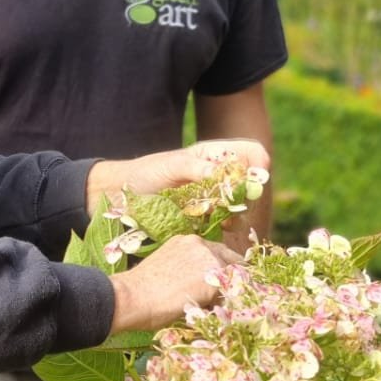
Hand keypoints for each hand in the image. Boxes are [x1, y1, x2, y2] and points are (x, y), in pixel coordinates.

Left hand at [86, 138, 269, 211]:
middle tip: (232, 203)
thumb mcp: (169, 166)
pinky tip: (212, 228)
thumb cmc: (146, 173)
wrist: (122, 197)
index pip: (251, 152)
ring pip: (242, 207)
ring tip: (219, 217)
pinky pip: (226, 225)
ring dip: (236, 214)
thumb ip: (194, 168)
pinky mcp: (207, 220)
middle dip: (246, 194)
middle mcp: (220, 176)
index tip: (253, 178)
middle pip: (251, 184)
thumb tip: (219, 174)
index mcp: (215, 155)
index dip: (258, 163)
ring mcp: (215, 199)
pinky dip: (224, 228)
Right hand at [107, 234, 241, 336]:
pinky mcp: (215, 278)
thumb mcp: (167, 268)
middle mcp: (201, 244)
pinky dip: (225, 305)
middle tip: (224, 299)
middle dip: (230, 280)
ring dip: (226, 293)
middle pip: (231, 261)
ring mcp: (210, 259)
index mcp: (187, 241)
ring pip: (233, 278)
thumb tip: (198, 285)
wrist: (132, 298)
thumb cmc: (141, 290)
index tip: (220, 285)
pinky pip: (231, 294)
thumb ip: (187, 270)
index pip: (217, 253)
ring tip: (212, 310)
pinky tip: (210, 315)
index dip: (220, 270)